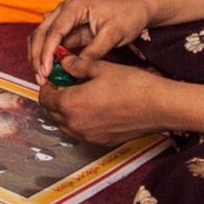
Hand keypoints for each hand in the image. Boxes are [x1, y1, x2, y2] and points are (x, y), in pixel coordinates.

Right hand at [26, 0, 150, 83]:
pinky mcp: (68, 29)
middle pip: (40, 33)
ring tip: (42, 78)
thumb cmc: (127, 17)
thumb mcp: (113, 35)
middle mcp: (64, 10)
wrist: (136, 9)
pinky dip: (48, 57)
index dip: (46, 53)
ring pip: (41, 38)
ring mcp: (64, 19)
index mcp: (74, 7)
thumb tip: (75, 67)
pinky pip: (52, 43)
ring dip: (39, 58)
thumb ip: (94, 51)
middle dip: (37, 57)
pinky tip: (51, 72)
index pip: (53, 32)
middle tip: (41, 79)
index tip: (46, 72)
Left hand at [38, 59, 165, 145]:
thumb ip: (77, 66)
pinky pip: (80, 132)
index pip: (44, 98)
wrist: (158, 106)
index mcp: (70, 104)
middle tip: (63, 85)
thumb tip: (64, 62)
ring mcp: (88, 136)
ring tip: (77, 95)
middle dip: (53, 99)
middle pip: (51, 114)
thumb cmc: (131, 85)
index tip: (54, 77)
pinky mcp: (101, 141)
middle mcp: (75, 124)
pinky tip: (91, 107)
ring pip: (64, 125)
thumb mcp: (100, 68)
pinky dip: (78, 121)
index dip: (46, 86)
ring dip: (64, 111)